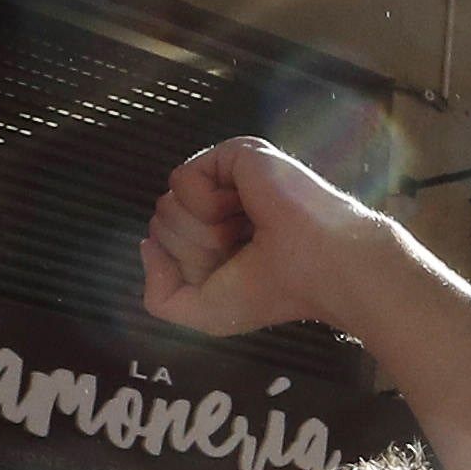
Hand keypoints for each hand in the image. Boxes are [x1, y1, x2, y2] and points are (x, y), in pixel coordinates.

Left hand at [142, 136, 368, 336]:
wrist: (323, 266)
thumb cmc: (276, 290)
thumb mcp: (204, 314)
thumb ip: (159, 297)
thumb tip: (148, 245)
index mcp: (217, 236)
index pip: (165, 244)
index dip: (189, 266)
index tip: (234, 270)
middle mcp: (220, 204)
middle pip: (162, 224)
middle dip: (194, 249)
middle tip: (243, 249)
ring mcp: (227, 178)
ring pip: (167, 204)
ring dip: (202, 230)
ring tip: (247, 230)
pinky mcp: (234, 155)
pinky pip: (182, 181)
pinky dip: (207, 205)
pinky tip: (245, 208)